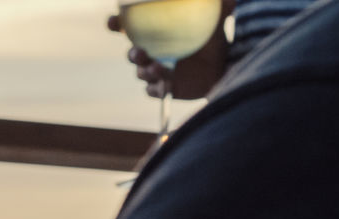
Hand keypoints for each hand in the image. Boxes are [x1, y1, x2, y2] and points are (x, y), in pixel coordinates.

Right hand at [107, 0, 233, 100]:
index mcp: (156, 34)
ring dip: (145, 71)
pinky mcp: (164, 88)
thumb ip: (220, 6)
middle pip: (132, 54)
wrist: (224, 70)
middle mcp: (152, 53)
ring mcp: (156, 72)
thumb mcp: (217, 20)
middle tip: (139, 51)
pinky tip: (163, 85)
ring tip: (156, 68)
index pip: (129, 28)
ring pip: (141, 73)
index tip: (114, 22)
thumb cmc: (215, 42)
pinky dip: (156, 88)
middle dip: (132, 54)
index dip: (117, 25)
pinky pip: (153, 91)